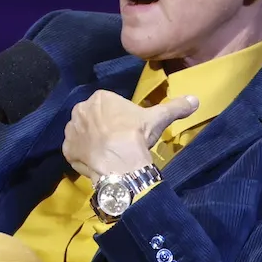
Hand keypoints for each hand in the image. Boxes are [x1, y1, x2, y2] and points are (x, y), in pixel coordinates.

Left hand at [62, 90, 198, 180]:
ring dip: (90, 141)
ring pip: (81, 133)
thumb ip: (175, 107)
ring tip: (107, 153)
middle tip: (117, 142)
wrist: (120, 163)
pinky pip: (74, 150)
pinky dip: (83, 155)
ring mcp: (71, 130)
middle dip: (102, 128)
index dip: (118, 118)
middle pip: (93, 118)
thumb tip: (195, 99)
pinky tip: (97, 161)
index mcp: (100, 98)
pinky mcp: (66, 150)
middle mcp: (80, 109)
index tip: (128, 129)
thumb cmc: (136, 135)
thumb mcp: (158, 118)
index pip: (108, 105)